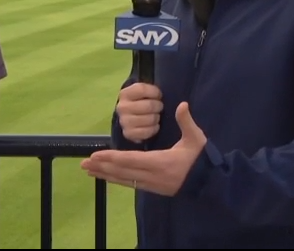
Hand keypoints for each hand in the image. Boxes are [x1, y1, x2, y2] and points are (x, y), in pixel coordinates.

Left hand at [81, 102, 207, 196]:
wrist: (209, 183)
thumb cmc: (201, 159)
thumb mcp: (196, 139)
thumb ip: (187, 122)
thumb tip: (182, 104)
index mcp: (161, 162)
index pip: (131, 160)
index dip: (112, 158)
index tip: (96, 155)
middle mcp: (153, 176)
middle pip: (123, 172)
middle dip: (103, 167)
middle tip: (84, 163)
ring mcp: (151, 184)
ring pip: (124, 180)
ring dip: (105, 174)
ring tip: (89, 170)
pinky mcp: (152, 188)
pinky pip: (130, 184)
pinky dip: (115, 179)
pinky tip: (106, 176)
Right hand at [116, 82, 162, 142]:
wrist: (130, 117)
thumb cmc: (141, 101)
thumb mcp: (143, 92)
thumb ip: (150, 89)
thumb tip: (161, 93)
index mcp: (125, 93)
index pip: (142, 89)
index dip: (155, 92)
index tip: (158, 95)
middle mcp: (122, 107)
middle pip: (149, 105)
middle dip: (158, 106)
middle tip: (159, 107)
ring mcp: (124, 121)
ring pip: (150, 119)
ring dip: (156, 118)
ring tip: (155, 116)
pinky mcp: (128, 133)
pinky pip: (148, 132)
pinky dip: (154, 129)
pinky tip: (153, 126)